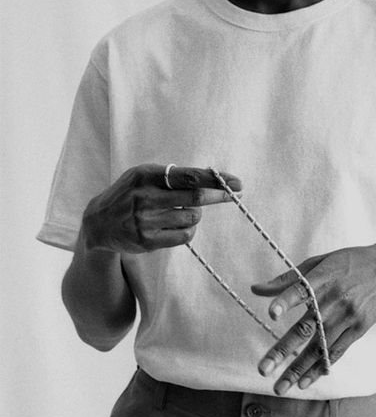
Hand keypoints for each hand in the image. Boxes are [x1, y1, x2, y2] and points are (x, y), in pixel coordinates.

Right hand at [81, 164, 241, 253]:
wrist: (98, 222)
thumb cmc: (131, 194)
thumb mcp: (145, 177)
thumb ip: (173, 177)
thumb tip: (214, 180)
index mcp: (145, 175)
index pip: (188, 177)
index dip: (215, 180)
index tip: (237, 183)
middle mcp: (144, 197)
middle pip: (195, 198)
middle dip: (218, 196)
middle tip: (232, 194)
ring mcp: (144, 220)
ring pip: (191, 218)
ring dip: (194, 215)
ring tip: (180, 212)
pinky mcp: (147, 240)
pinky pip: (184, 236)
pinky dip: (188, 231)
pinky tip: (176, 226)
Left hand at [251, 242, 375, 394]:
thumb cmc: (350, 263)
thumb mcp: (321, 262)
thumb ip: (288, 278)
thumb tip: (255, 289)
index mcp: (324, 277)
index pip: (303, 290)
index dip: (287, 300)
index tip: (271, 314)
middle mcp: (335, 299)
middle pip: (307, 328)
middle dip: (283, 350)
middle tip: (263, 369)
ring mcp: (348, 317)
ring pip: (320, 347)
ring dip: (299, 369)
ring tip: (280, 387)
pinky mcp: (358, 329)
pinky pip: (337, 352)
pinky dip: (320, 368)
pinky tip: (305, 382)